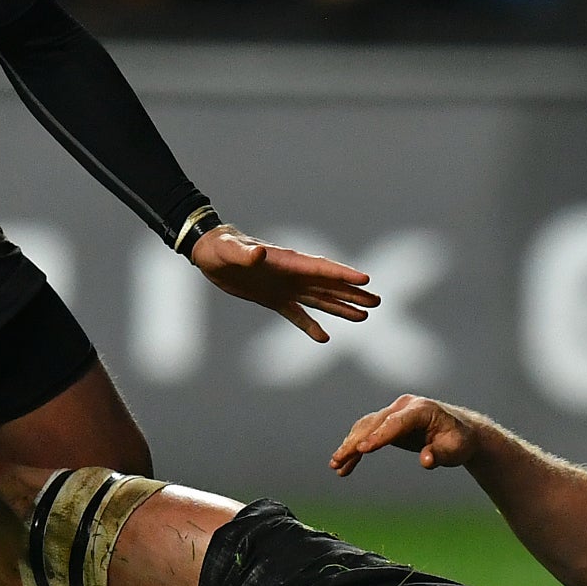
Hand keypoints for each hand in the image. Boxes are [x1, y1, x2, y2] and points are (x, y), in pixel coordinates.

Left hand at [189, 225, 376, 341]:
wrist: (209, 253)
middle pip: (329, 284)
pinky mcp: (274, 299)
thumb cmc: (220, 247)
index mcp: (287, 260)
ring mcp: (285, 287)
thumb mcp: (230, 250)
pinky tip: (325, 338)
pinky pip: (297, 315)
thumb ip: (245, 253)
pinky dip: (310, 325)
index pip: (320, 268)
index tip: (365, 279)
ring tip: (364, 317)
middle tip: (377, 302)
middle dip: (353, 293)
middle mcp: (292, 274)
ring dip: (341, 307)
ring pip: (320, 299)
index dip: (342, 273)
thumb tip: (259, 253)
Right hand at [329, 393, 483, 475]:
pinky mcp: (389, 421)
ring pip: (366, 427)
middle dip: (355, 443)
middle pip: (374, 423)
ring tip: (336, 465)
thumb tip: (426, 460)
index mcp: (422, 410)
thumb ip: (440, 454)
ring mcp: (395, 412)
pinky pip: (368, 432)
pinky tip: (346, 466)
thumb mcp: (455, 451)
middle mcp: (404, 406)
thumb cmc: (458, 441)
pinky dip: (356, 447)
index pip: (395, 423)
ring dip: (350, 445)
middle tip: (338, 461)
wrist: (460, 432)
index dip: (378, 436)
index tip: (361, 449)